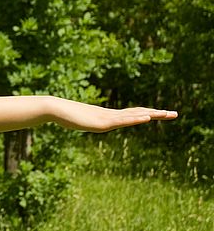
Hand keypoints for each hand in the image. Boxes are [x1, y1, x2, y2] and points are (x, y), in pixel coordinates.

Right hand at [52, 98, 177, 132]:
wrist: (54, 108)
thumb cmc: (62, 115)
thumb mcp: (76, 121)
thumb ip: (80, 121)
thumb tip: (76, 121)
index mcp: (106, 116)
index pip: (131, 114)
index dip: (146, 114)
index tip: (159, 114)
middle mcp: (110, 115)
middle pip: (138, 113)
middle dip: (157, 114)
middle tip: (175, 114)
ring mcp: (107, 117)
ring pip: (134, 115)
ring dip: (152, 115)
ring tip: (168, 114)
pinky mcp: (103, 121)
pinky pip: (123, 120)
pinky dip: (137, 118)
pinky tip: (147, 118)